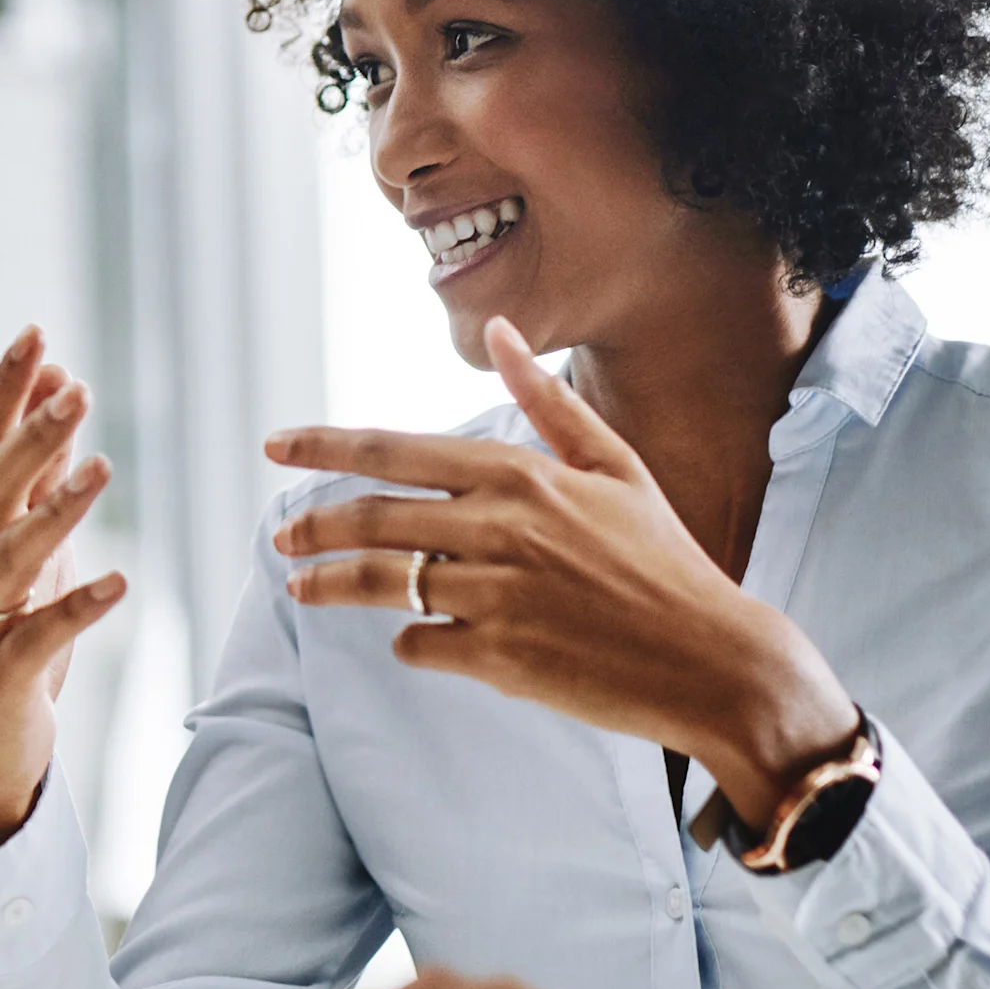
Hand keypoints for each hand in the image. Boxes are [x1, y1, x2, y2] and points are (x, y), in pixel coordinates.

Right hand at [0, 328, 129, 862]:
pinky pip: (38, 636)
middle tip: (74, 387)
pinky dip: (77, 608)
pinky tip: (120, 583)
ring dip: (54, 508)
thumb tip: (59, 391)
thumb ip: (39, 474)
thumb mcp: (28, 548)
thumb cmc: (9, 637)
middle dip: (29, 434)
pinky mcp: (3, 673)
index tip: (36, 334)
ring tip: (102, 466)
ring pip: (8, 555)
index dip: (4, 390)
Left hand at [266, 317, 859, 828]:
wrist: (714, 659)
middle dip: (313, 526)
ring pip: (380, 582)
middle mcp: (501, 527)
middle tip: (282, 538)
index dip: (323, 446)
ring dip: (329, 585)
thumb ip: (546, 402)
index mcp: (521, 475)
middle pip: (371, 517)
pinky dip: (410, 642)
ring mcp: (496, 594)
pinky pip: (419, 643)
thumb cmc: (662, 560)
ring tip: (302, 587)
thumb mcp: (615, 467)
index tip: (275, 445)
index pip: (394, 450)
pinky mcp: (497, 656)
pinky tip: (417, 640)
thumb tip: (501, 328)